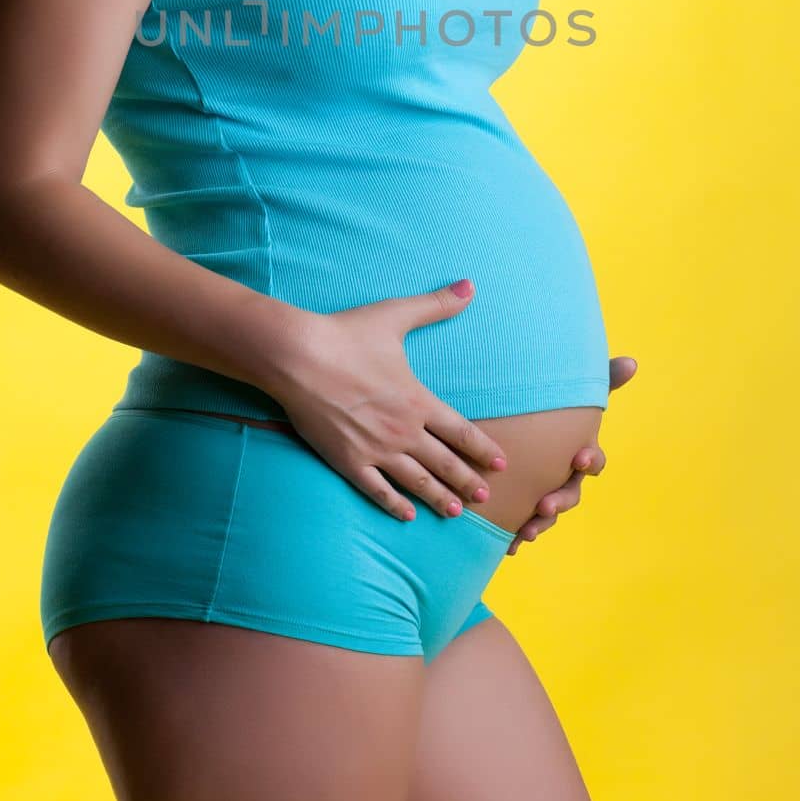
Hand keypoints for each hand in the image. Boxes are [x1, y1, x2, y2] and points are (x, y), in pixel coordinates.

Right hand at [269, 278, 510, 522]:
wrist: (299, 356)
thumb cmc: (347, 334)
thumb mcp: (396, 315)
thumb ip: (436, 305)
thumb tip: (470, 286)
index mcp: (419, 401)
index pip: (461, 432)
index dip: (483, 449)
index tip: (500, 464)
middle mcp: (403, 431)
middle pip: (444, 463)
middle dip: (466, 481)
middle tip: (484, 497)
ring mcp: (376, 450)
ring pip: (416, 481)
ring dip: (437, 497)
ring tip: (454, 511)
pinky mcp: (348, 461)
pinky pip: (377, 490)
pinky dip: (394, 504)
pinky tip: (406, 515)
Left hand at [504, 355, 637, 555]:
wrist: (516, 426)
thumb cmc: (554, 409)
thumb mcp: (575, 394)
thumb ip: (603, 379)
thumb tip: (632, 362)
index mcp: (580, 453)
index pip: (594, 461)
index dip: (590, 461)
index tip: (579, 458)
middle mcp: (565, 477)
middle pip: (570, 494)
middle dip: (560, 500)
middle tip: (546, 504)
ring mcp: (545, 493)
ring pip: (548, 515)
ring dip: (540, 524)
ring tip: (525, 531)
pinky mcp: (522, 504)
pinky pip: (523, 525)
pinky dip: (515, 536)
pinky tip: (506, 546)